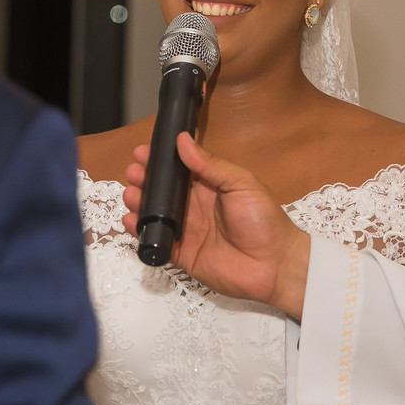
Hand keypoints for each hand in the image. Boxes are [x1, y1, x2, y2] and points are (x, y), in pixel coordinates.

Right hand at [122, 132, 310, 319]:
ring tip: (130, 194)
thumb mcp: (241, 183)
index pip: (178, 169)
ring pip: (155, 214)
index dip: (160, 160)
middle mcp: (194, 206)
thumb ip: (211, 164)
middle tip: (133, 173)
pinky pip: (157, 242)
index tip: (141, 152)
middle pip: (161, 191)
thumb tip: (183, 140)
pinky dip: (141, 232)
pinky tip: (131, 222)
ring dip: (139, 203)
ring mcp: (187, 230)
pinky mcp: (182, 254)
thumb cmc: (263, 219)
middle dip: (144, 180)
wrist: (274, 264)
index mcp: (208, 186)